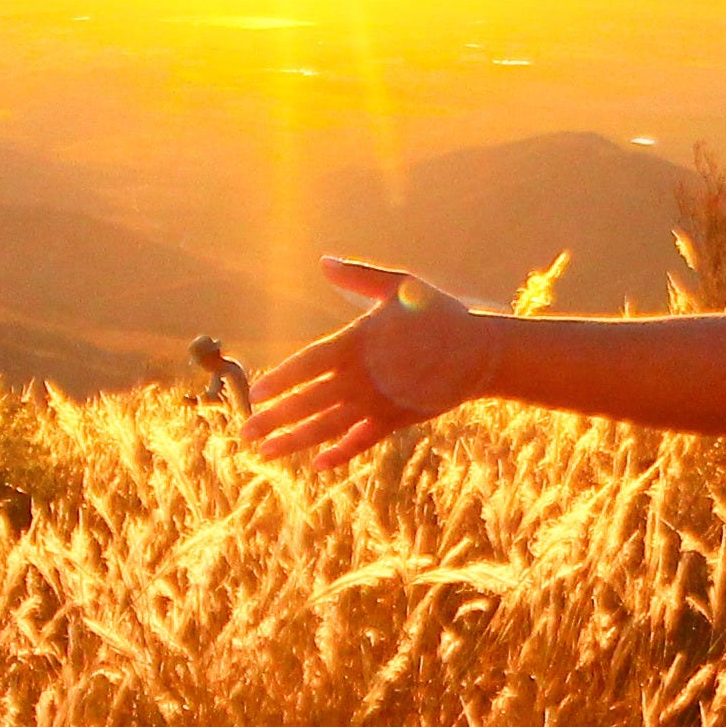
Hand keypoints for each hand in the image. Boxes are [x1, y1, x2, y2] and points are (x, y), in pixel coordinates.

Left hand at [245, 259, 501, 469]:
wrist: (481, 351)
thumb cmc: (438, 313)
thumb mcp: (399, 286)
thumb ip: (359, 278)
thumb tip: (325, 262)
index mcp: (356, 344)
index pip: (307, 365)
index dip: (279, 380)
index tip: (256, 394)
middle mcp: (361, 379)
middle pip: (308, 403)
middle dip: (274, 419)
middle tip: (244, 433)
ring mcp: (377, 403)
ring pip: (327, 428)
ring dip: (294, 441)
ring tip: (266, 452)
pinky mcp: (395, 421)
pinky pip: (361, 441)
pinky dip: (339, 453)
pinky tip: (317, 464)